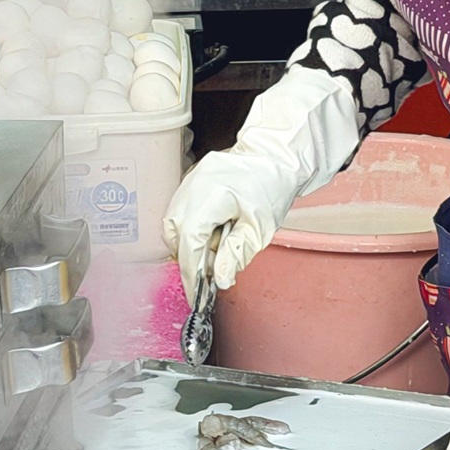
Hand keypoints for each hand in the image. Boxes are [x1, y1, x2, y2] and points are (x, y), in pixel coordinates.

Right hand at [162, 67, 360, 300]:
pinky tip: (214, 229)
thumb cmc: (272, 187)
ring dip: (190, 242)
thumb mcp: (259, 229)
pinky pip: (181, 211)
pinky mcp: (190, 181)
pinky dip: (192, 227)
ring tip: (218, 244)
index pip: (189, 243)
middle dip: (191, 256)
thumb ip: (235, 256)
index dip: (191, 272)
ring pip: (174, 224)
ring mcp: (188, 182)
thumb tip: (218, 280)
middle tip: (212, 269)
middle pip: (175, 234)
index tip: (196, 293)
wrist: (276, 156)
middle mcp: (191, 187)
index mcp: (209, 197)